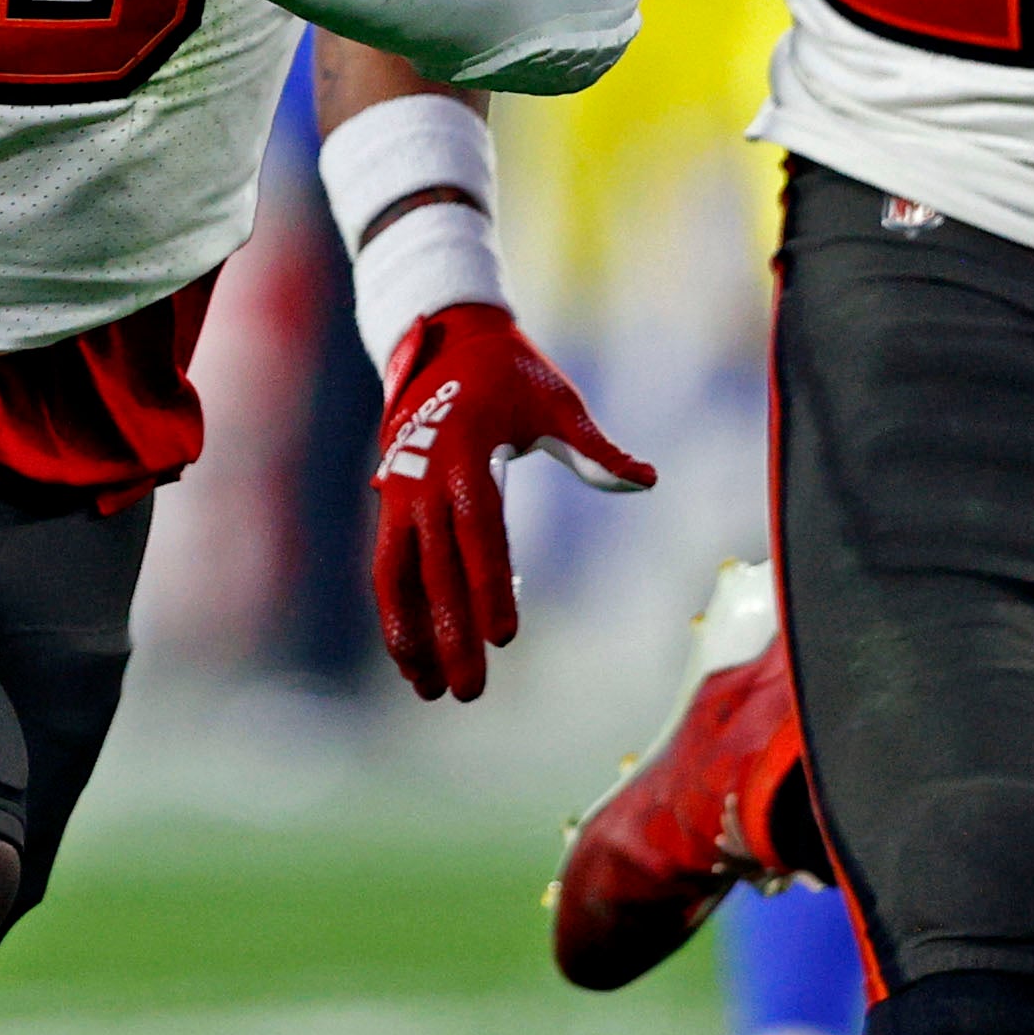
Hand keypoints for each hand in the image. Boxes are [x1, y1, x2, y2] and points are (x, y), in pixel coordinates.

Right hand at [369, 303, 652, 702]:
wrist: (448, 343)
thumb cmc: (513, 376)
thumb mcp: (556, 400)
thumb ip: (594, 447)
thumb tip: (645, 479)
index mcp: (467, 454)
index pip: (479, 532)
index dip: (488, 586)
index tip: (504, 638)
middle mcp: (424, 480)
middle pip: (436, 568)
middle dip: (451, 633)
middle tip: (469, 691)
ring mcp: (400, 493)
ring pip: (397, 575)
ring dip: (408, 633)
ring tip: (426, 688)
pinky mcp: (391, 504)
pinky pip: (388, 566)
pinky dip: (395, 611)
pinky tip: (410, 657)